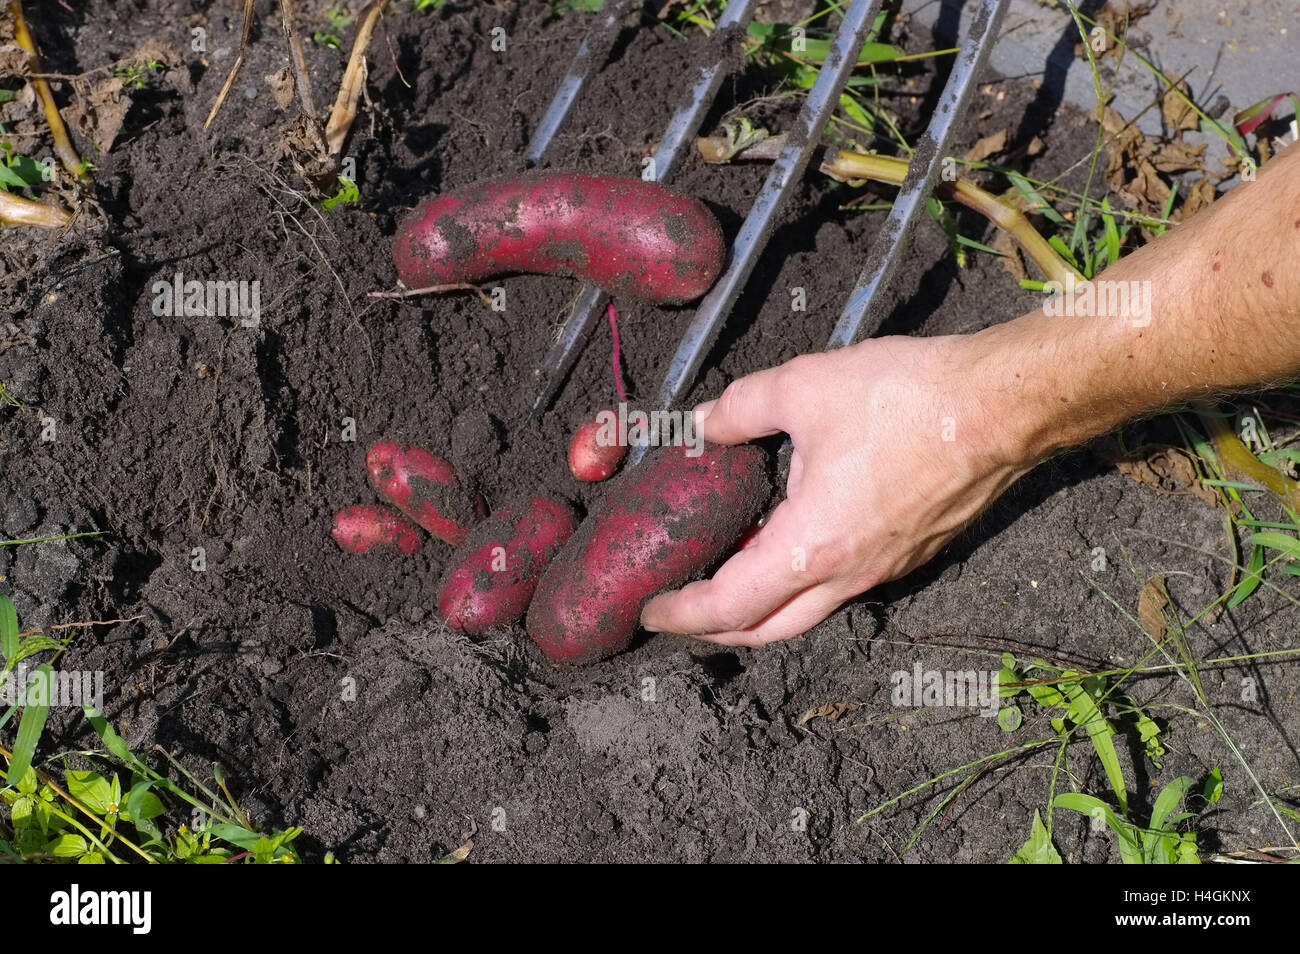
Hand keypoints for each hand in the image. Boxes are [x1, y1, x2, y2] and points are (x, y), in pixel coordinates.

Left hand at [640, 333, 1033, 646]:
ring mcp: (884, 569)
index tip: (652, 610)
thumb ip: (740, 409)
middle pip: (767, 630)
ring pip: (808, 611)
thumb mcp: (802, 388)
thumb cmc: (906, 399)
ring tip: (731, 570)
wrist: (1002, 406)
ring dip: (762, 605)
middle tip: (682, 610)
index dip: (682, 614)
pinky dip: (804, 581)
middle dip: (716, 629)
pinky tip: (792, 539)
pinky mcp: (912, 553)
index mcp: (811, 546)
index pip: (729, 606)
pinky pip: (844, 585)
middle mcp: (848, 574)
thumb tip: (702, 423)